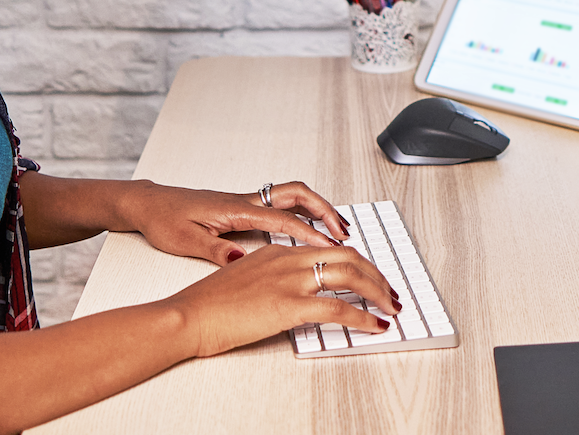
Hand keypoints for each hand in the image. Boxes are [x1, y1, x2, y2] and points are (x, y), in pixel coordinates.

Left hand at [119, 180, 351, 266]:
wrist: (147, 204)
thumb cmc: (163, 220)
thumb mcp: (184, 240)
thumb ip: (214, 250)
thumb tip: (240, 258)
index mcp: (235, 209)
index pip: (282, 218)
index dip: (310, 232)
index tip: (331, 246)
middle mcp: (244, 201)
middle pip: (296, 196)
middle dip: (325, 211)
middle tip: (346, 232)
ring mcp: (244, 203)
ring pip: (291, 197)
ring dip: (316, 209)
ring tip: (337, 229)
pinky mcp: (240, 209)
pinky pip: (280, 205)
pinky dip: (301, 212)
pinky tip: (307, 229)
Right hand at [162, 244, 400, 357]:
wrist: (188, 315)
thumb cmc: (207, 304)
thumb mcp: (243, 281)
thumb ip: (269, 280)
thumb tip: (286, 293)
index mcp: (277, 252)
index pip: (329, 250)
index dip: (357, 264)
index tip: (370, 277)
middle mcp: (287, 260)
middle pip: (348, 257)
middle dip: (376, 274)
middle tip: (389, 292)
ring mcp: (289, 281)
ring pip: (350, 277)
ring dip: (377, 292)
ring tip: (390, 307)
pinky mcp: (288, 306)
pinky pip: (338, 309)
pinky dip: (363, 317)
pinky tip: (375, 326)